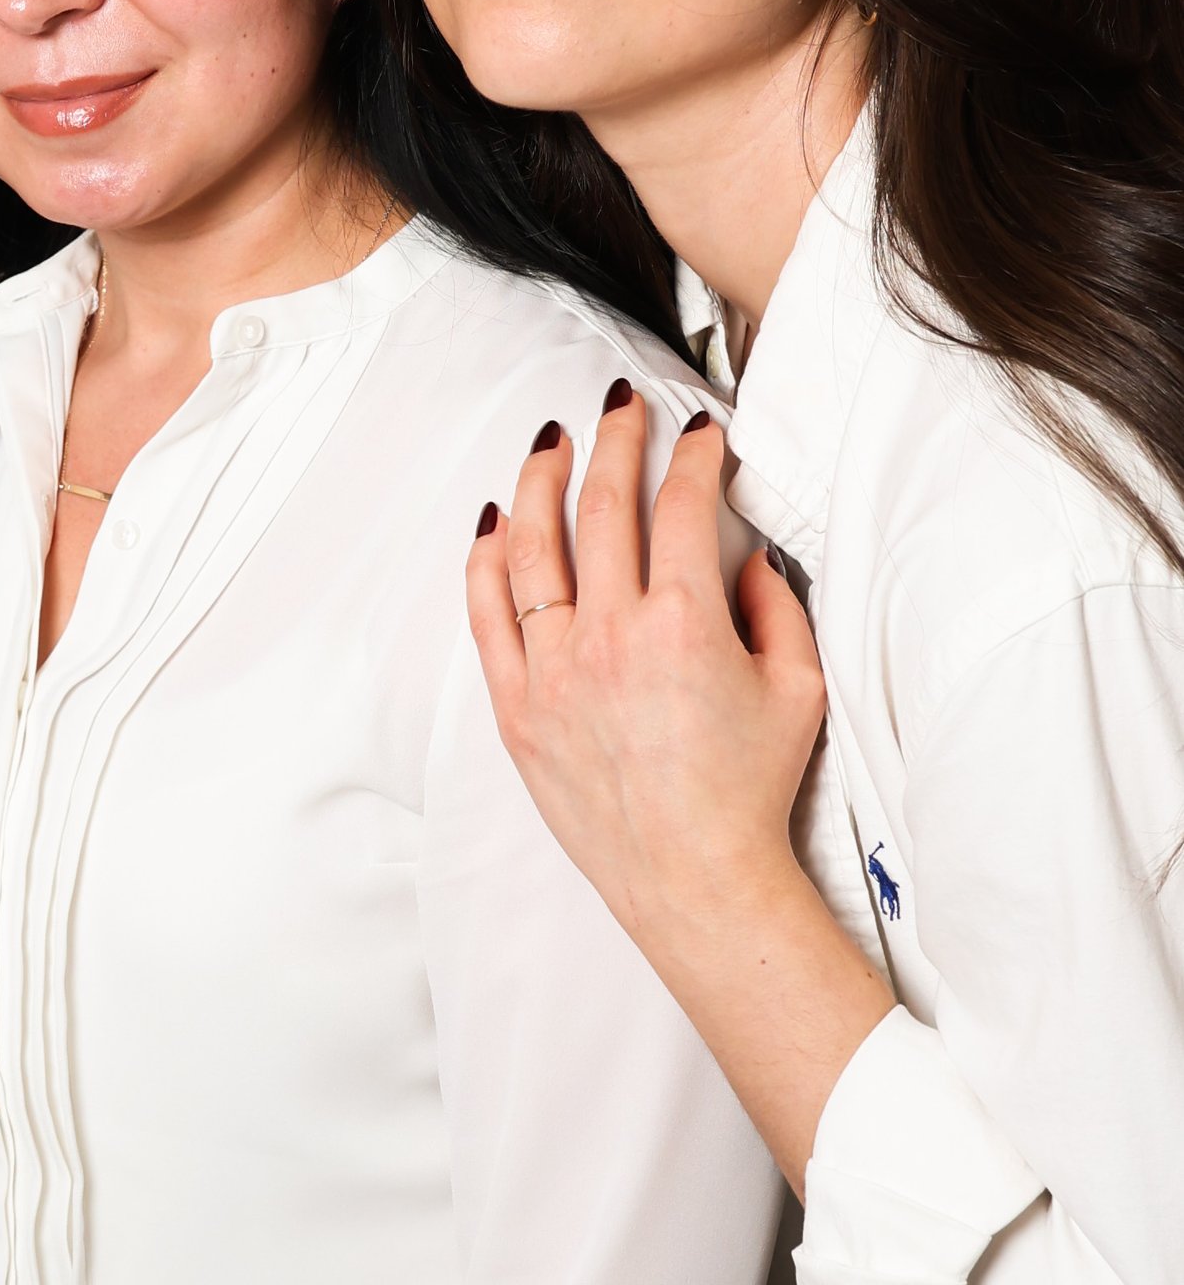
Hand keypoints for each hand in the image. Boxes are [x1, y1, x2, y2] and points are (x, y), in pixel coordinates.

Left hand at [468, 392, 824, 947]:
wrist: (694, 879)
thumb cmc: (750, 790)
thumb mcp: (797, 690)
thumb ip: (776, 607)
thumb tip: (744, 556)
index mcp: (685, 624)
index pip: (682, 507)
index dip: (692, 456)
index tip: (699, 432)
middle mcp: (611, 635)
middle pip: (603, 505)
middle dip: (616, 440)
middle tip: (623, 405)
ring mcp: (555, 670)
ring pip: (532, 547)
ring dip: (540, 481)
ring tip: (551, 442)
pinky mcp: (517, 706)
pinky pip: (488, 615)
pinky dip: (486, 560)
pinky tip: (494, 521)